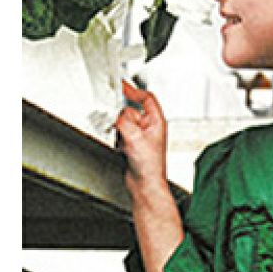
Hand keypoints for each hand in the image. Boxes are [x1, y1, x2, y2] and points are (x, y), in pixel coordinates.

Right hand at [115, 79, 167, 196]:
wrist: (145, 185)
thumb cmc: (149, 166)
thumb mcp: (134, 137)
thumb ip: (123, 121)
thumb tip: (115, 115)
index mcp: (157, 122)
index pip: (146, 98)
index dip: (134, 91)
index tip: (122, 86)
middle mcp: (149, 128)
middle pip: (129, 111)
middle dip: (123, 119)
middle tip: (121, 128)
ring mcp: (140, 136)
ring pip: (122, 123)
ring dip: (120, 131)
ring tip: (126, 144)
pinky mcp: (132, 145)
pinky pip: (119, 134)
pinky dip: (118, 140)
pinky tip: (123, 149)